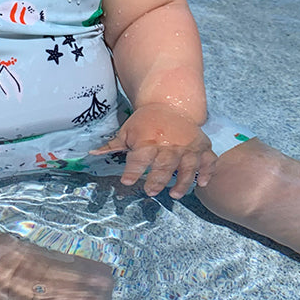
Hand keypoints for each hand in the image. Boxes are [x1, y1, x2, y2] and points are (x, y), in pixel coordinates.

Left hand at [90, 103, 216, 198]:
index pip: (139, 157)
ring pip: (187, 166)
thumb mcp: (128, 130)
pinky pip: (208, 160)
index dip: (133, 170)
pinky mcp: (202, 147)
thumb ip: (113, 145)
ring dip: (182, 181)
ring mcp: (187, 146)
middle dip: (157, 179)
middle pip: (164, 164)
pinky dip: (207, 172)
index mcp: (148, 139)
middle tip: (151, 191)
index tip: (127, 181)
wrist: (170, 104)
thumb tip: (92, 155)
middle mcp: (169, 143)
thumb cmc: (146, 122)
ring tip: (175, 194)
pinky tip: (203, 182)